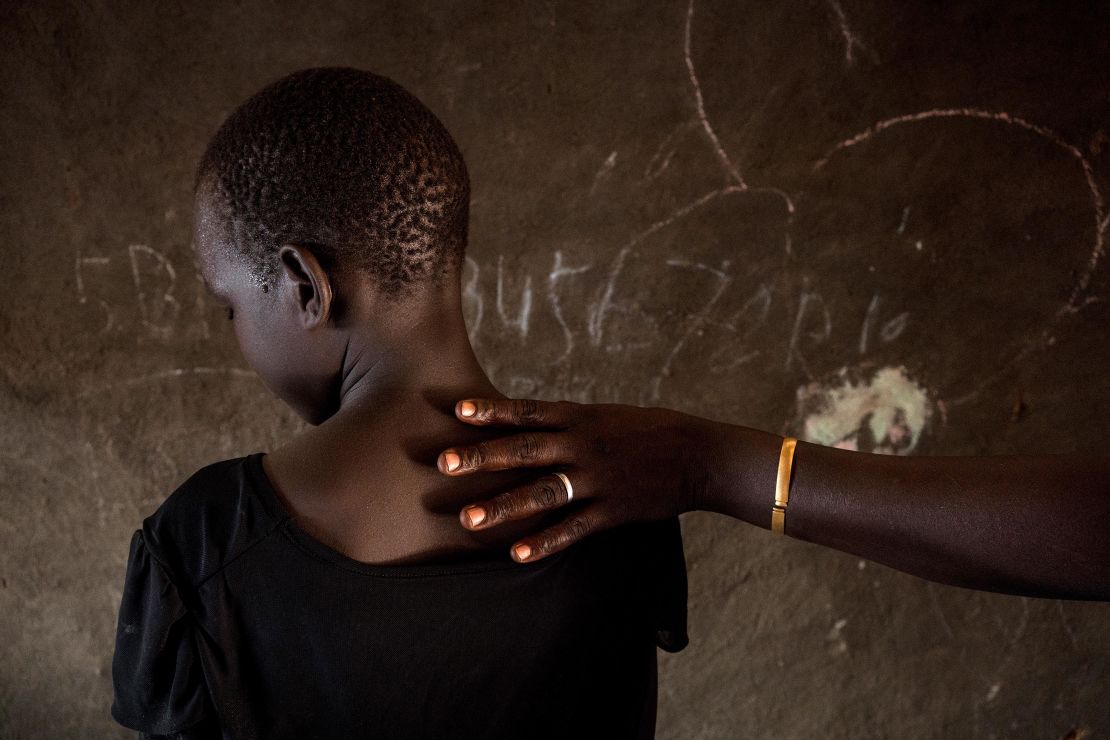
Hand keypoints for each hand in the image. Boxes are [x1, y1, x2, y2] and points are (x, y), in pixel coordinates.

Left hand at [436, 398, 715, 562]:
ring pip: (543, 491)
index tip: (457, 409)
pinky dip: (545, 542)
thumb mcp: (605, 415)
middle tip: (443, 464)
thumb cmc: (647, 431)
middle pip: (525, 450)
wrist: (697, 454)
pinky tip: (517, 554)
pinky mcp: (612, 509)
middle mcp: (584, 445)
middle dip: (482, 457)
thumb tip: (524, 422)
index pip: (528, 412)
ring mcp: (598, 478)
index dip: (493, 411)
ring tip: (468, 518)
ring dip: (503, 505)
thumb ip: (565, 422)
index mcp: (580, 418)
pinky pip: (574, 528)